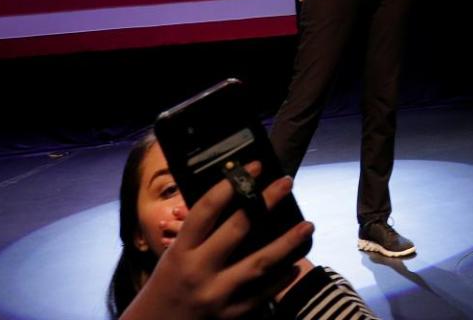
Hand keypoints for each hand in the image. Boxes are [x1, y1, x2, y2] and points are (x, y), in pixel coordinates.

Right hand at [121, 165, 314, 319]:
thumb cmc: (166, 285)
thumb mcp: (174, 255)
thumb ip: (197, 234)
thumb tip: (232, 204)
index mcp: (181, 249)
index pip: (207, 209)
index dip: (231, 184)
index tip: (254, 167)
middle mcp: (199, 269)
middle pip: (238, 228)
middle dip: (265, 201)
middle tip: (286, 183)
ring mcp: (217, 294)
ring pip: (259, 263)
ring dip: (286, 243)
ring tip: (307, 225)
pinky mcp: (231, 316)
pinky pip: (262, 294)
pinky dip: (280, 278)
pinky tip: (295, 264)